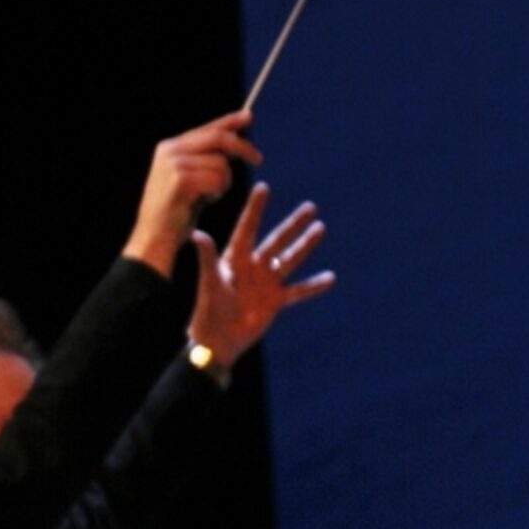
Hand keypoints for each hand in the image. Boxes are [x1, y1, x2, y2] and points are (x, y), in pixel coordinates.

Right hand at [122, 110, 262, 276]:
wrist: (154, 237)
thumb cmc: (175, 212)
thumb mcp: (189, 179)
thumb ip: (205, 158)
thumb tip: (234, 139)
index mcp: (169, 148)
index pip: (207, 128)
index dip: (230, 121)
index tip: (249, 117)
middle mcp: (169, 151)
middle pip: (218, 139)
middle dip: (242, 149)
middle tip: (258, 160)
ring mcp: (173, 164)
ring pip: (221, 163)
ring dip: (223, 183)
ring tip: (207, 197)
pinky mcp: (180, 180)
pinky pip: (217, 179)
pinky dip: (217, 192)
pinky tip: (202, 202)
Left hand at [188, 182, 334, 366]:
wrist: (216, 341)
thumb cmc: (207, 311)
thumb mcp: (209, 282)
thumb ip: (207, 258)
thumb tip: (197, 233)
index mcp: (234, 259)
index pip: (248, 228)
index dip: (255, 209)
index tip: (264, 187)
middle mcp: (252, 267)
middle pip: (276, 240)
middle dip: (292, 224)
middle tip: (310, 206)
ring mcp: (265, 283)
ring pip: (290, 260)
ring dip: (305, 245)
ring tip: (320, 228)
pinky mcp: (274, 302)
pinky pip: (298, 291)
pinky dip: (314, 286)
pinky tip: (330, 277)